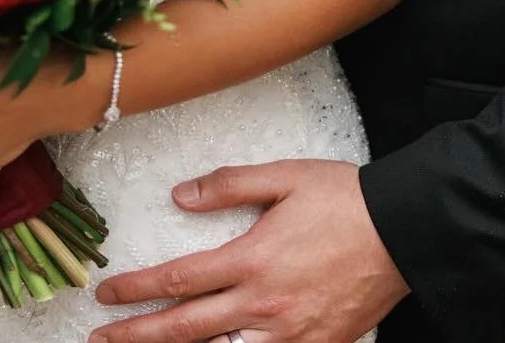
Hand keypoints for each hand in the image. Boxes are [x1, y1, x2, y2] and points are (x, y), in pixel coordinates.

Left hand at [86, 160, 409, 342]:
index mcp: (252, 260)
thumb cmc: (344, 199)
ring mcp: (289, 337)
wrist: (403, 232)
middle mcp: (263, 307)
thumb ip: (229, 186)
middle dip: (137, 336)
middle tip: (101, 340)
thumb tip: (180, 195)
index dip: (136, 289)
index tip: (105, 294)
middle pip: (186, 330)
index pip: (179, 280)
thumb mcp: (285, 178)